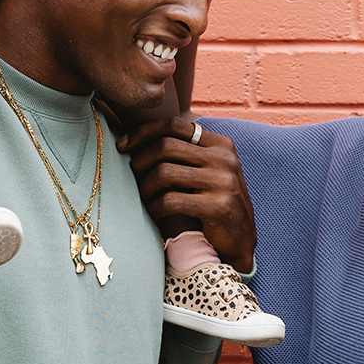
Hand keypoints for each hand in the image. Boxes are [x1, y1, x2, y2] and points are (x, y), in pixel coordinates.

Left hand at [118, 117, 256, 272]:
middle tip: (131, 176)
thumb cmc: (215, 202)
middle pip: (166, 146)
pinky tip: (153, 212)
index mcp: (221, 144)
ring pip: (164, 173)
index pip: (175, 125)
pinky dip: (155, 206)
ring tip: (143, 197)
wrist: (241, 239)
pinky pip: (171, 200)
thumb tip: (140, 137)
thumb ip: (187, 153)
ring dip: (145, 186)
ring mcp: (223, 182)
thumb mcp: (209, 170)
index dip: (143, 132)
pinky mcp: (217, 206)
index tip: (123, 145)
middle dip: (140, 161)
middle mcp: (224, 158)